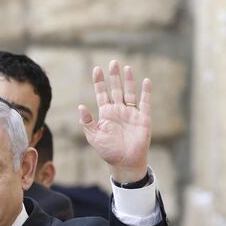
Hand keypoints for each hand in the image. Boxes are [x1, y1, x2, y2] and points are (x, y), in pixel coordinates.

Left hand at [78, 60, 150, 182]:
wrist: (124, 162)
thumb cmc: (108, 151)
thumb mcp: (93, 137)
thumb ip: (87, 122)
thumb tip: (80, 106)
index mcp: (106, 114)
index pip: (102, 94)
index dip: (99, 82)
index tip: (96, 69)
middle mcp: (118, 111)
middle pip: (116, 89)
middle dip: (114, 77)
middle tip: (113, 62)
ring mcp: (131, 113)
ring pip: (130, 93)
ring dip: (128, 81)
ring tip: (126, 67)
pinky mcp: (143, 118)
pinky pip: (145, 103)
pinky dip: (145, 92)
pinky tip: (145, 81)